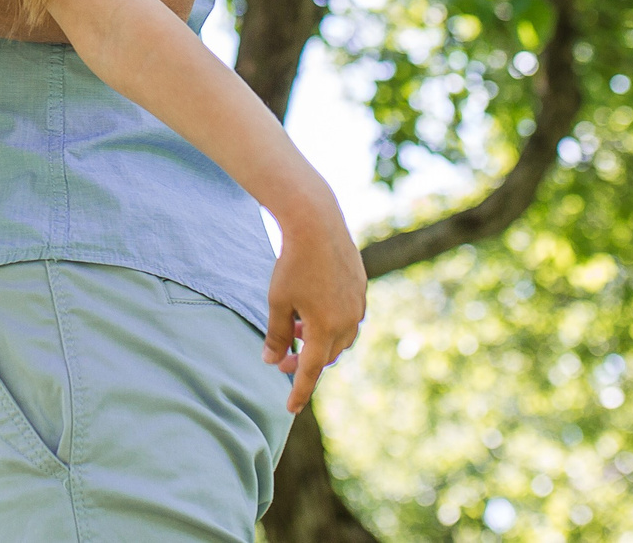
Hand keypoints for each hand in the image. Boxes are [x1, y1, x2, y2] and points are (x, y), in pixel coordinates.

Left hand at [262, 196, 367, 413]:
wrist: (317, 223)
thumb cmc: (292, 263)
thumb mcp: (277, 301)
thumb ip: (275, 335)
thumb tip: (272, 362)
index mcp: (324, 330)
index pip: (310, 372)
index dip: (299, 392)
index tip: (290, 409)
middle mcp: (346, 322)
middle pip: (326, 356)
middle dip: (304, 363)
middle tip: (281, 361)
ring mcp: (357, 305)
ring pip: (340, 338)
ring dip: (318, 342)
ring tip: (296, 331)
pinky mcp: (361, 289)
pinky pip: (348, 318)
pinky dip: (330, 324)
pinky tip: (312, 310)